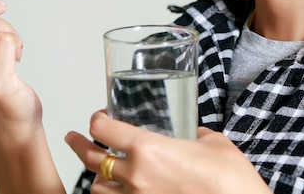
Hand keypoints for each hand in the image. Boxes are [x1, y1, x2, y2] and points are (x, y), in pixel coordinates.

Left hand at [65, 111, 272, 193]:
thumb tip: (189, 136)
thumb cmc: (231, 181)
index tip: (99, 117)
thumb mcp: (213, 143)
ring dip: (96, 177)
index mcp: (149, 149)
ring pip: (97, 188)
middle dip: (78, 144)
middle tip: (72, 138)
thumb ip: (193, 135)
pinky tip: (119, 191)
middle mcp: (136, 176)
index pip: (105, 129)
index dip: (97, 119)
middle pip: (91, 158)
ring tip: (99, 171)